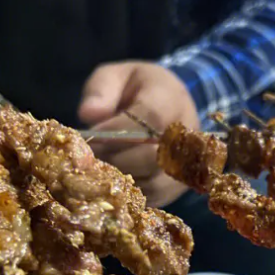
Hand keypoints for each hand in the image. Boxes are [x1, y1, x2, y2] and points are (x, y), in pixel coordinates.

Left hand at [78, 61, 198, 207]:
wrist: (168, 106)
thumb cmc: (135, 90)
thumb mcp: (116, 76)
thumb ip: (101, 90)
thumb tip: (89, 115)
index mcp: (172, 98)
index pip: (150, 119)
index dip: (117, 131)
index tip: (90, 136)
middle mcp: (186, 135)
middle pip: (151, 157)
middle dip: (114, 158)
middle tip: (88, 157)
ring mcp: (185, 166)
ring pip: (150, 182)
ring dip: (118, 179)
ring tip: (98, 169)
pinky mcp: (176, 188)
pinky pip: (150, 198)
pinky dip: (127, 194)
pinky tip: (111, 182)